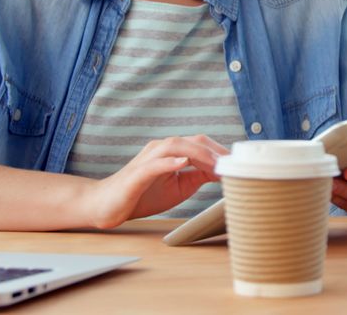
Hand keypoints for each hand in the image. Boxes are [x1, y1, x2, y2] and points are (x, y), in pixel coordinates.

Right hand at [85, 135, 228, 228]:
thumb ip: (198, 175)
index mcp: (171, 151)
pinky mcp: (136, 174)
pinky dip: (169, 161)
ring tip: (217, 164)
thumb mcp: (179, 186)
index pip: (201, 144)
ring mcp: (147, 159)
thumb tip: (222, 171)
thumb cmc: (142, 195)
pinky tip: (182, 163)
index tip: (239, 163)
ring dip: (199, 154)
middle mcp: (160, 149)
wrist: (107, 205)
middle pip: (193, 140)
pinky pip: (154, 164)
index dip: (221, 152)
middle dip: (215, 151)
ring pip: (176, 146)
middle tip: (234, 164)